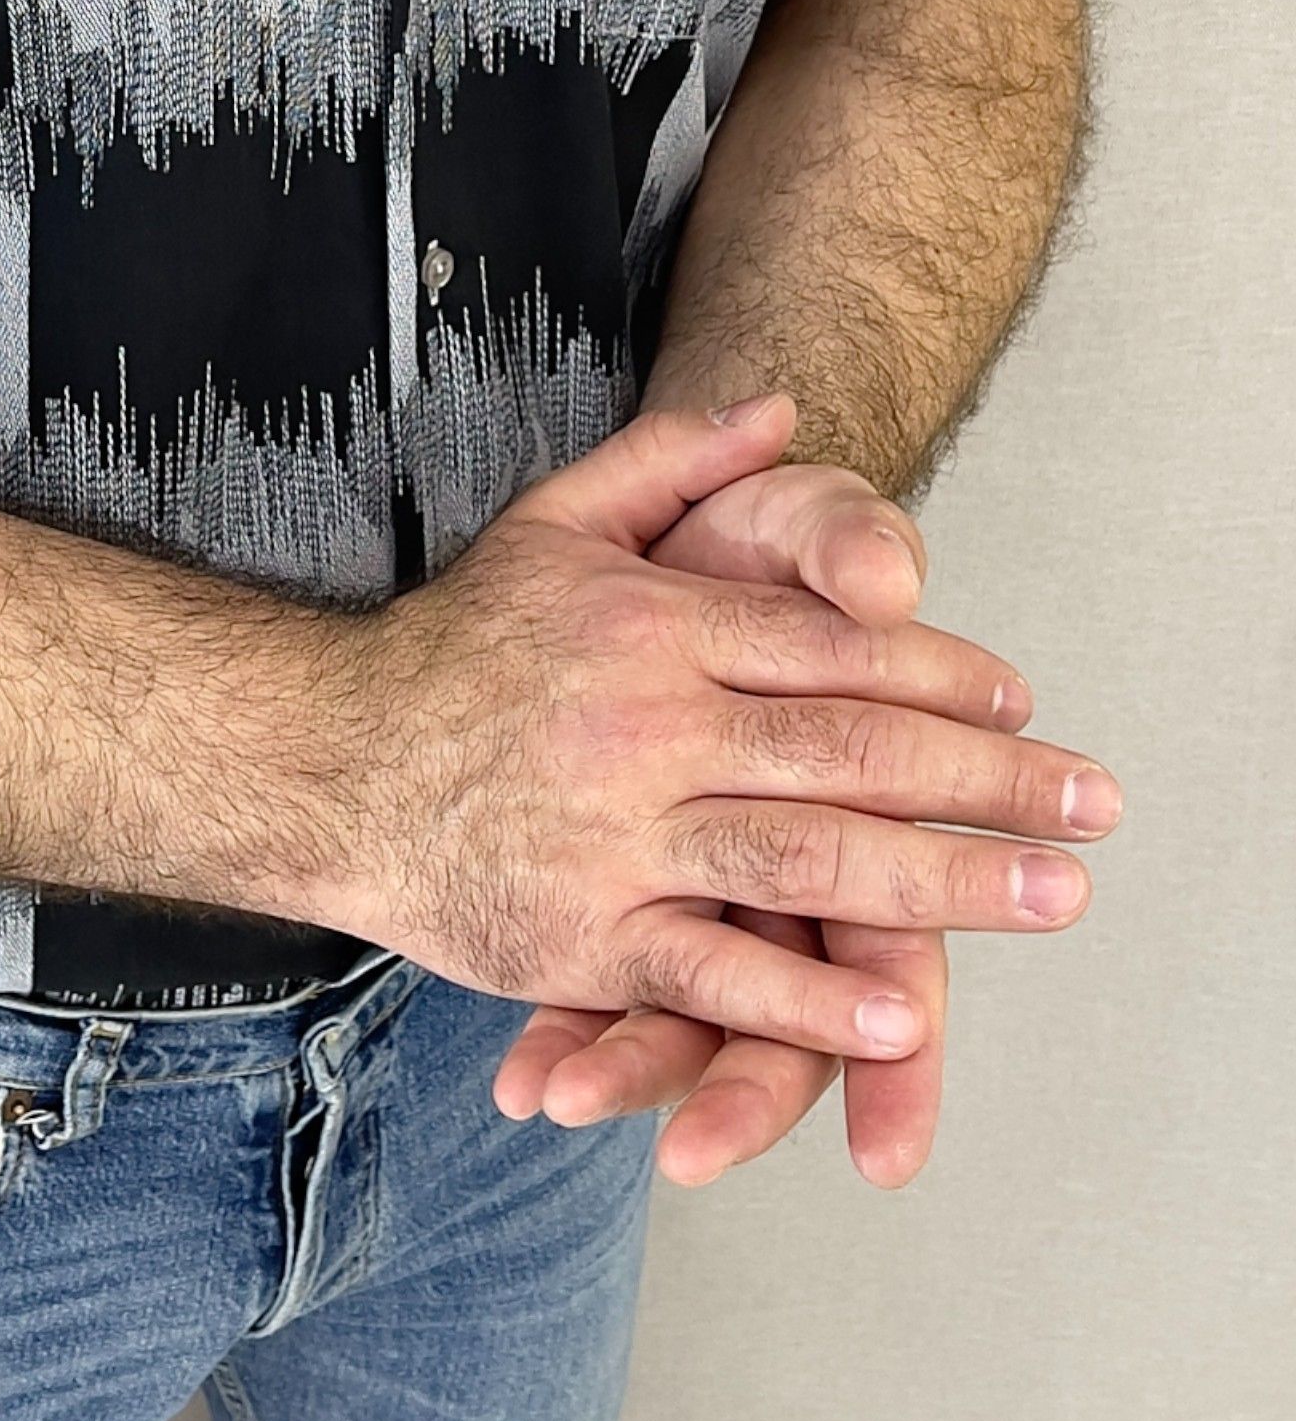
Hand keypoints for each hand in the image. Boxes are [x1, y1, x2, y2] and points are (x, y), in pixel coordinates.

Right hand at [297, 394, 1119, 1066]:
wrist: (326, 758)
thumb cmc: (456, 646)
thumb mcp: (557, 520)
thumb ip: (672, 462)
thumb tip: (782, 407)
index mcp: (653, 625)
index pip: (828, 645)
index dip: (940, 672)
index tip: (1022, 702)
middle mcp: (646, 727)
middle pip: (851, 753)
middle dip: (989, 782)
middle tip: (1093, 804)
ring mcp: (618, 836)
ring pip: (808, 861)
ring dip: (945, 884)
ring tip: (1050, 897)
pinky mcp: (584, 934)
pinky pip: (716, 969)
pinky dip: (811, 996)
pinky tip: (902, 1014)